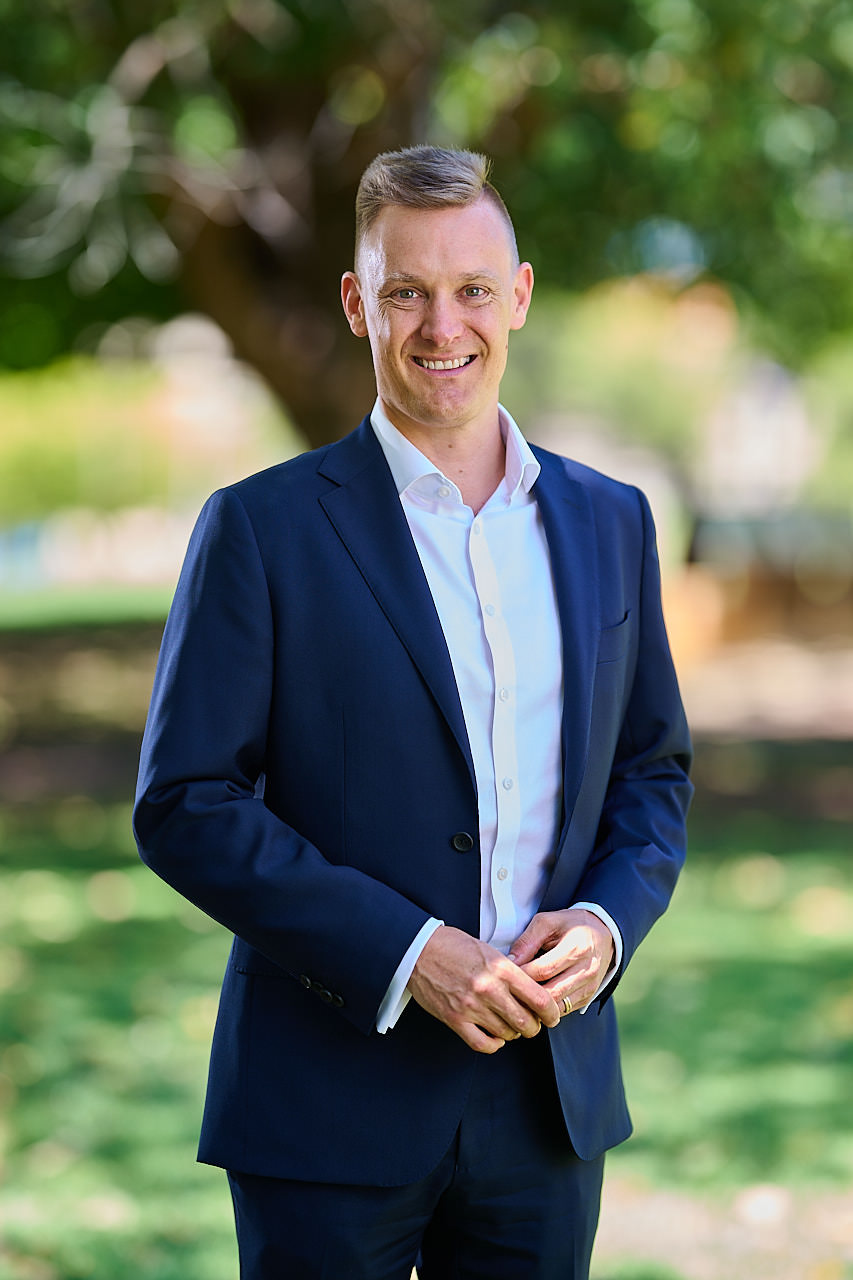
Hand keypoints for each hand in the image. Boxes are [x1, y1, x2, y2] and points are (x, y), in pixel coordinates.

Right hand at [408, 925, 561, 1053]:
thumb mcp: (488, 949)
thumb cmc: (453, 946)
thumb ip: (509, 970)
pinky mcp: (455, 1019)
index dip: (552, 1012)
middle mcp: (489, 989)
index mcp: (501, 968)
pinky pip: (482, 1043)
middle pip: (526, 1022)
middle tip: (532, 1023)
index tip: (553, 1016)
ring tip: (510, 1025)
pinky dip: (493, 1044)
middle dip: (533, 1026)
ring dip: (512, 1033)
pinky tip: (494, 1036)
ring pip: (506, 1034)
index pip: (539, 999)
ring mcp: (471, 1007)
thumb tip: (529, 989)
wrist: (418, 949)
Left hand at [508, 909, 613, 1014]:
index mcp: (576, 948)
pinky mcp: (588, 997)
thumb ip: (527, 940)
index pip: (542, 970)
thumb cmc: (570, 925)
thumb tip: (509, 962)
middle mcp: (586, 970)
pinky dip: (548, 1009)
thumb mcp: (547, 922)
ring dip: (536, 1006)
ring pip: (557, 1007)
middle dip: (527, 995)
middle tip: (509, 991)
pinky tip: (535, 1000)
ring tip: (519, 997)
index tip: (505, 974)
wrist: (601, 932)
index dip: (521, 974)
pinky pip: (564, 1010)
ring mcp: (589, 986)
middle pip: (550, 993)